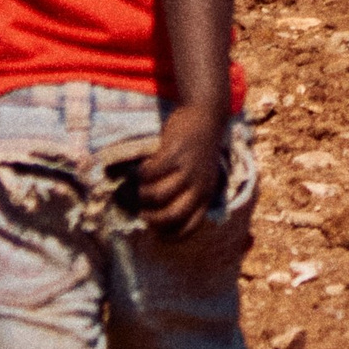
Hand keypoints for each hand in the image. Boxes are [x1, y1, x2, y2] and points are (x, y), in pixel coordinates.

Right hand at [138, 101, 226, 237]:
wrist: (205, 113)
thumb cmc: (198, 149)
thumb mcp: (201, 174)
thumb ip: (188, 193)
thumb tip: (159, 217)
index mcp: (207, 193)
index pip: (190, 226)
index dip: (169, 235)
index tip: (155, 232)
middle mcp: (199, 183)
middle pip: (172, 215)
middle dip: (152, 218)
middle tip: (143, 213)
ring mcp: (188, 168)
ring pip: (158, 194)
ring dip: (143, 194)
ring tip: (140, 188)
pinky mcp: (175, 152)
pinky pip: (150, 173)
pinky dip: (142, 173)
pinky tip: (142, 168)